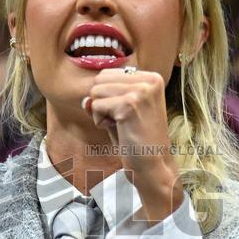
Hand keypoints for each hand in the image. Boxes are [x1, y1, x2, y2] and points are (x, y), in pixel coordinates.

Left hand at [82, 68, 182, 220]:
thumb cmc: (138, 141)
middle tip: (121, 121)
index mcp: (152, 78)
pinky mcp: (129, 104)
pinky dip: (100, 121)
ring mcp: (140, 91)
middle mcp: (149, 80)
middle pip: (100, 79)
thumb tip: (85, 99)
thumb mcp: (121, 113)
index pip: (109, 73)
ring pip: (96, 91)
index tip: (126, 113)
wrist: (154, 165)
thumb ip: (103, 100)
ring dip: (100, 112)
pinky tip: (118, 130)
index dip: (107, 96)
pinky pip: (96, 106)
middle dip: (102, 101)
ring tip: (120, 125)